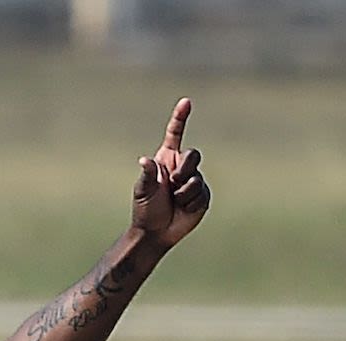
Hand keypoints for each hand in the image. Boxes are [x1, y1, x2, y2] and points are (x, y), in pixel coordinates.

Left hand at [132, 98, 210, 250]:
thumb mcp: (143, 191)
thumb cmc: (145, 210)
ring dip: (184, 192)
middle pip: (193, 155)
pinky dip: (191, 203)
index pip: (175, 134)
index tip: (186, 102)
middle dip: (184, 170)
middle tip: (172, 185)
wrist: (156, 232)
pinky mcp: (202, 196)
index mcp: (167, 160)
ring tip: (174, 202)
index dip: (180, 118)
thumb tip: (144, 161)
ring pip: (197, 178)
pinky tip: (183, 210)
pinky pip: (201, 194)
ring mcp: (193, 181)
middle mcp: (181, 167)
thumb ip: (147, 175)